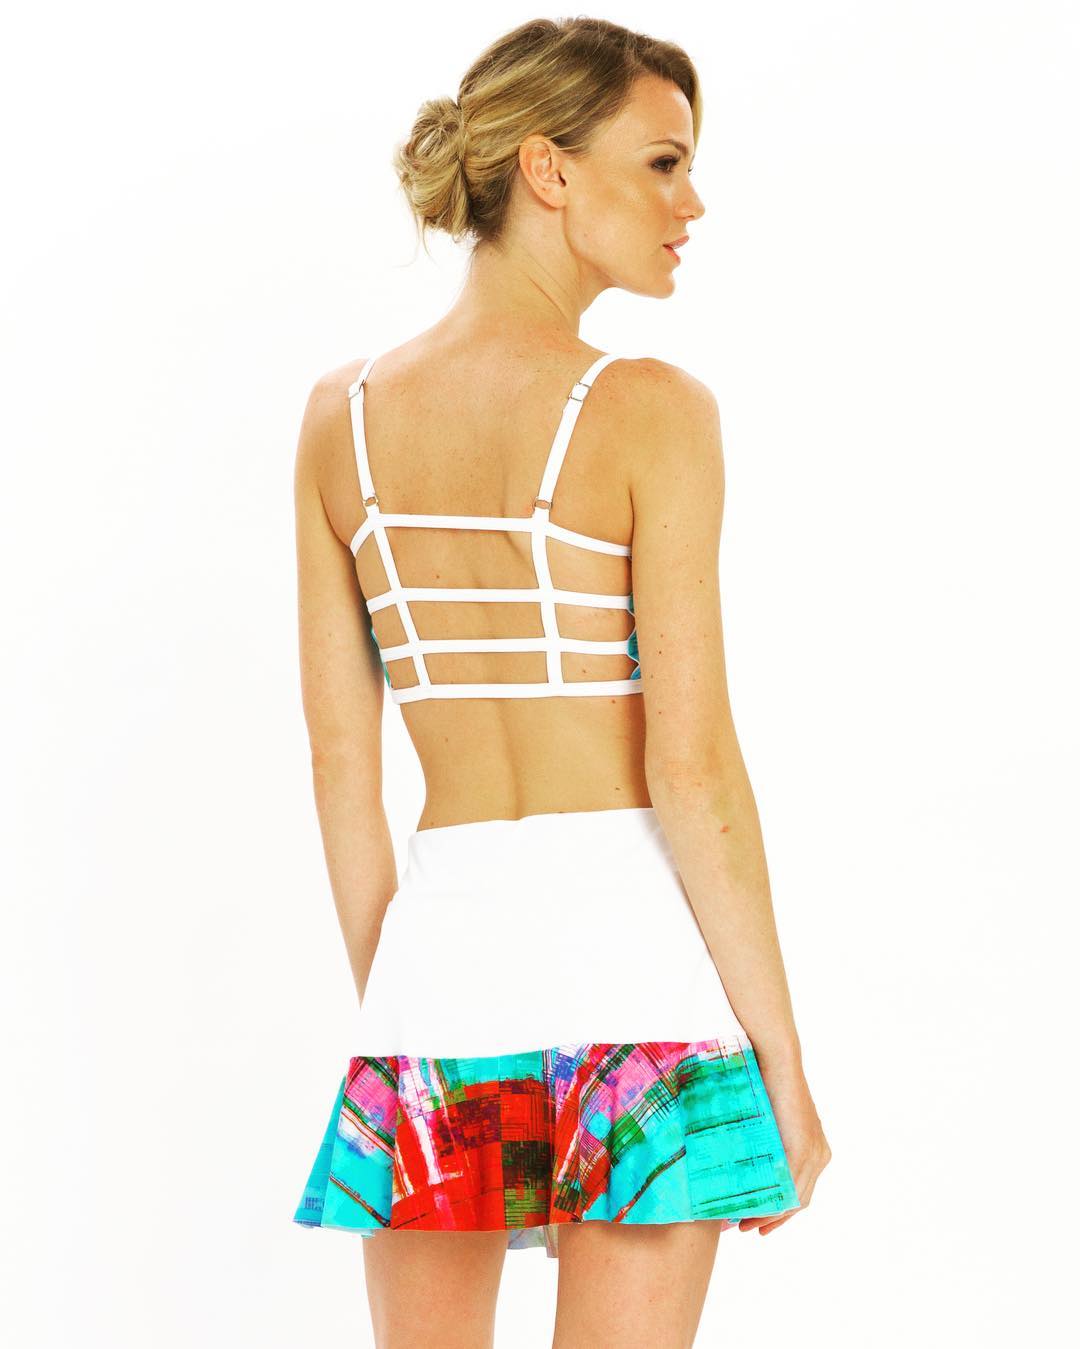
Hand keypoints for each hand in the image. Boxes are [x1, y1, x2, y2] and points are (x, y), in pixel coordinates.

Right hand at [737, 1056, 830, 1235]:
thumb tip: (743, 1163)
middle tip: (747, 1228)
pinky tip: (752, 1206)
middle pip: (799, 1200)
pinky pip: (789, 1182)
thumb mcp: (769, 1122)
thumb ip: (766, 1143)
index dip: (780, 1212)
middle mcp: (820, 1155)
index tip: (759, 1224)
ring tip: (744, 1221)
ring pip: (794, 1196)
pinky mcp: (804, 1147)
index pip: (799, 1192)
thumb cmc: (766, 1083)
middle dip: (773, 1218)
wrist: (776, 1060)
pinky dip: (771, 1198)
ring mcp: (815, 1152)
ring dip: (769, 1213)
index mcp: (816, 1150)